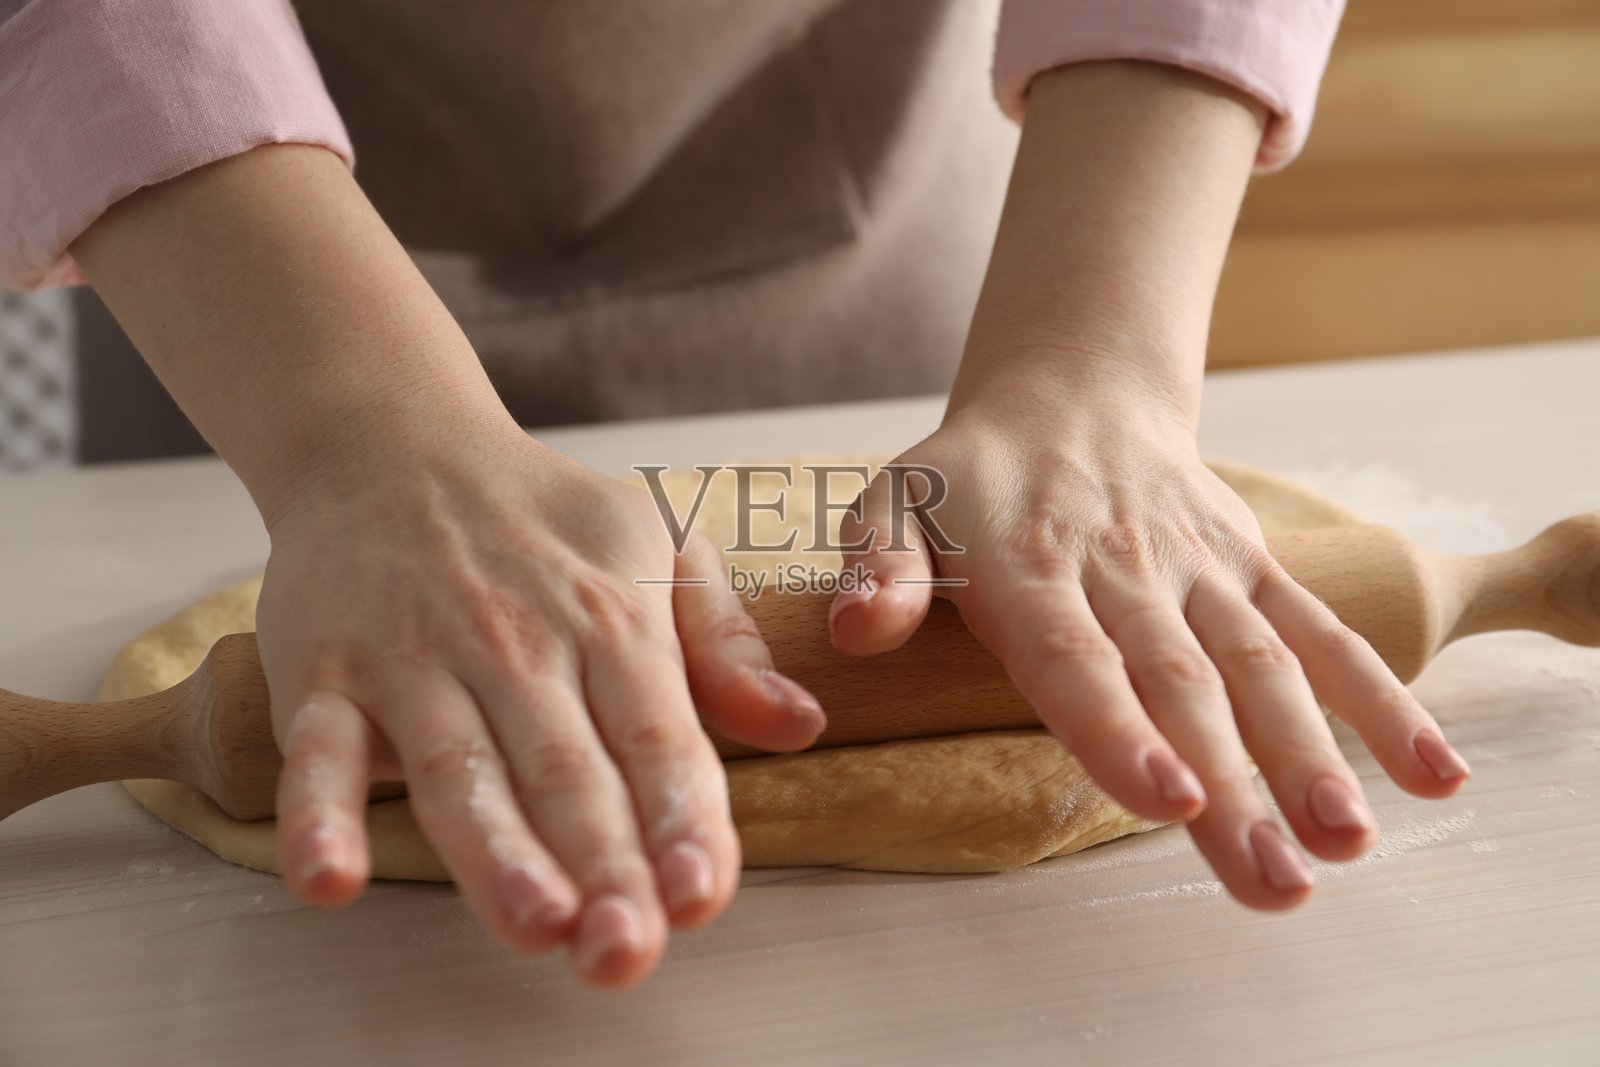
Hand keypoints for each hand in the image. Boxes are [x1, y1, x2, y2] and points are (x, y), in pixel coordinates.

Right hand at [258, 427, 824, 984]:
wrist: (393, 442)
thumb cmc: (542, 514)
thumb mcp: (659, 543)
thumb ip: (726, 643)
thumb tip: (800, 726)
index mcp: (609, 616)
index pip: (655, 733)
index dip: (680, 816)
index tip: (702, 892)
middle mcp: (516, 642)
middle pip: (565, 770)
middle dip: (603, 863)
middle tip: (627, 951)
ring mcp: (417, 661)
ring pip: (461, 770)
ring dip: (497, 855)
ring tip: (539, 926)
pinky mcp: (326, 676)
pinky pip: (318, 752)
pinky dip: (317, 815)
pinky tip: (329, 879)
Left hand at [829, 382, 1470, 907]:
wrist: (1071, 394)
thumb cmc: (969, 476)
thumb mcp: (894, 502)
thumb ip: (877, 569)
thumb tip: (851, 632)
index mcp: (1029, 561)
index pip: (1075, 654)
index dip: (1118, 728)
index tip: (1169, 800)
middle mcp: (1124, 566)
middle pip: (1181, 681)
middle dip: (1233, 783)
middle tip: (1272, 880)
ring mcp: (1200, 567)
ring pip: (1262, 663)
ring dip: (1311, 754)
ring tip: (1345, 845)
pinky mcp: (1251, 566)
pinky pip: (1319, 631)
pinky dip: (1379, 697)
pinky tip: (1431, 775)